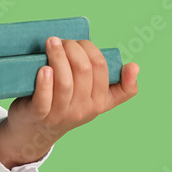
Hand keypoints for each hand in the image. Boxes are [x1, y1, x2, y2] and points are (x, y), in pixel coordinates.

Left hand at [0, 38, 139, 167]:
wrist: (36, 131)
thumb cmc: (66, 105)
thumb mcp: (94, 100)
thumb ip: (117, 86)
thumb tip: (134, 67)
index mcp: (99, 102)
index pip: (101, 69)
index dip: (90, 49)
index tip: (81, 42)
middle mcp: (83, 109)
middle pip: (83, 71)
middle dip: (72, 48)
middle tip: (61, 40)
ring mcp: (61, 114)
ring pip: (65, 81)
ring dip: (57, 56)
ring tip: (51, 42)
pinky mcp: (40, 115)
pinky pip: (44, 98)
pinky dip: (44, 82)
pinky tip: (43, 68)